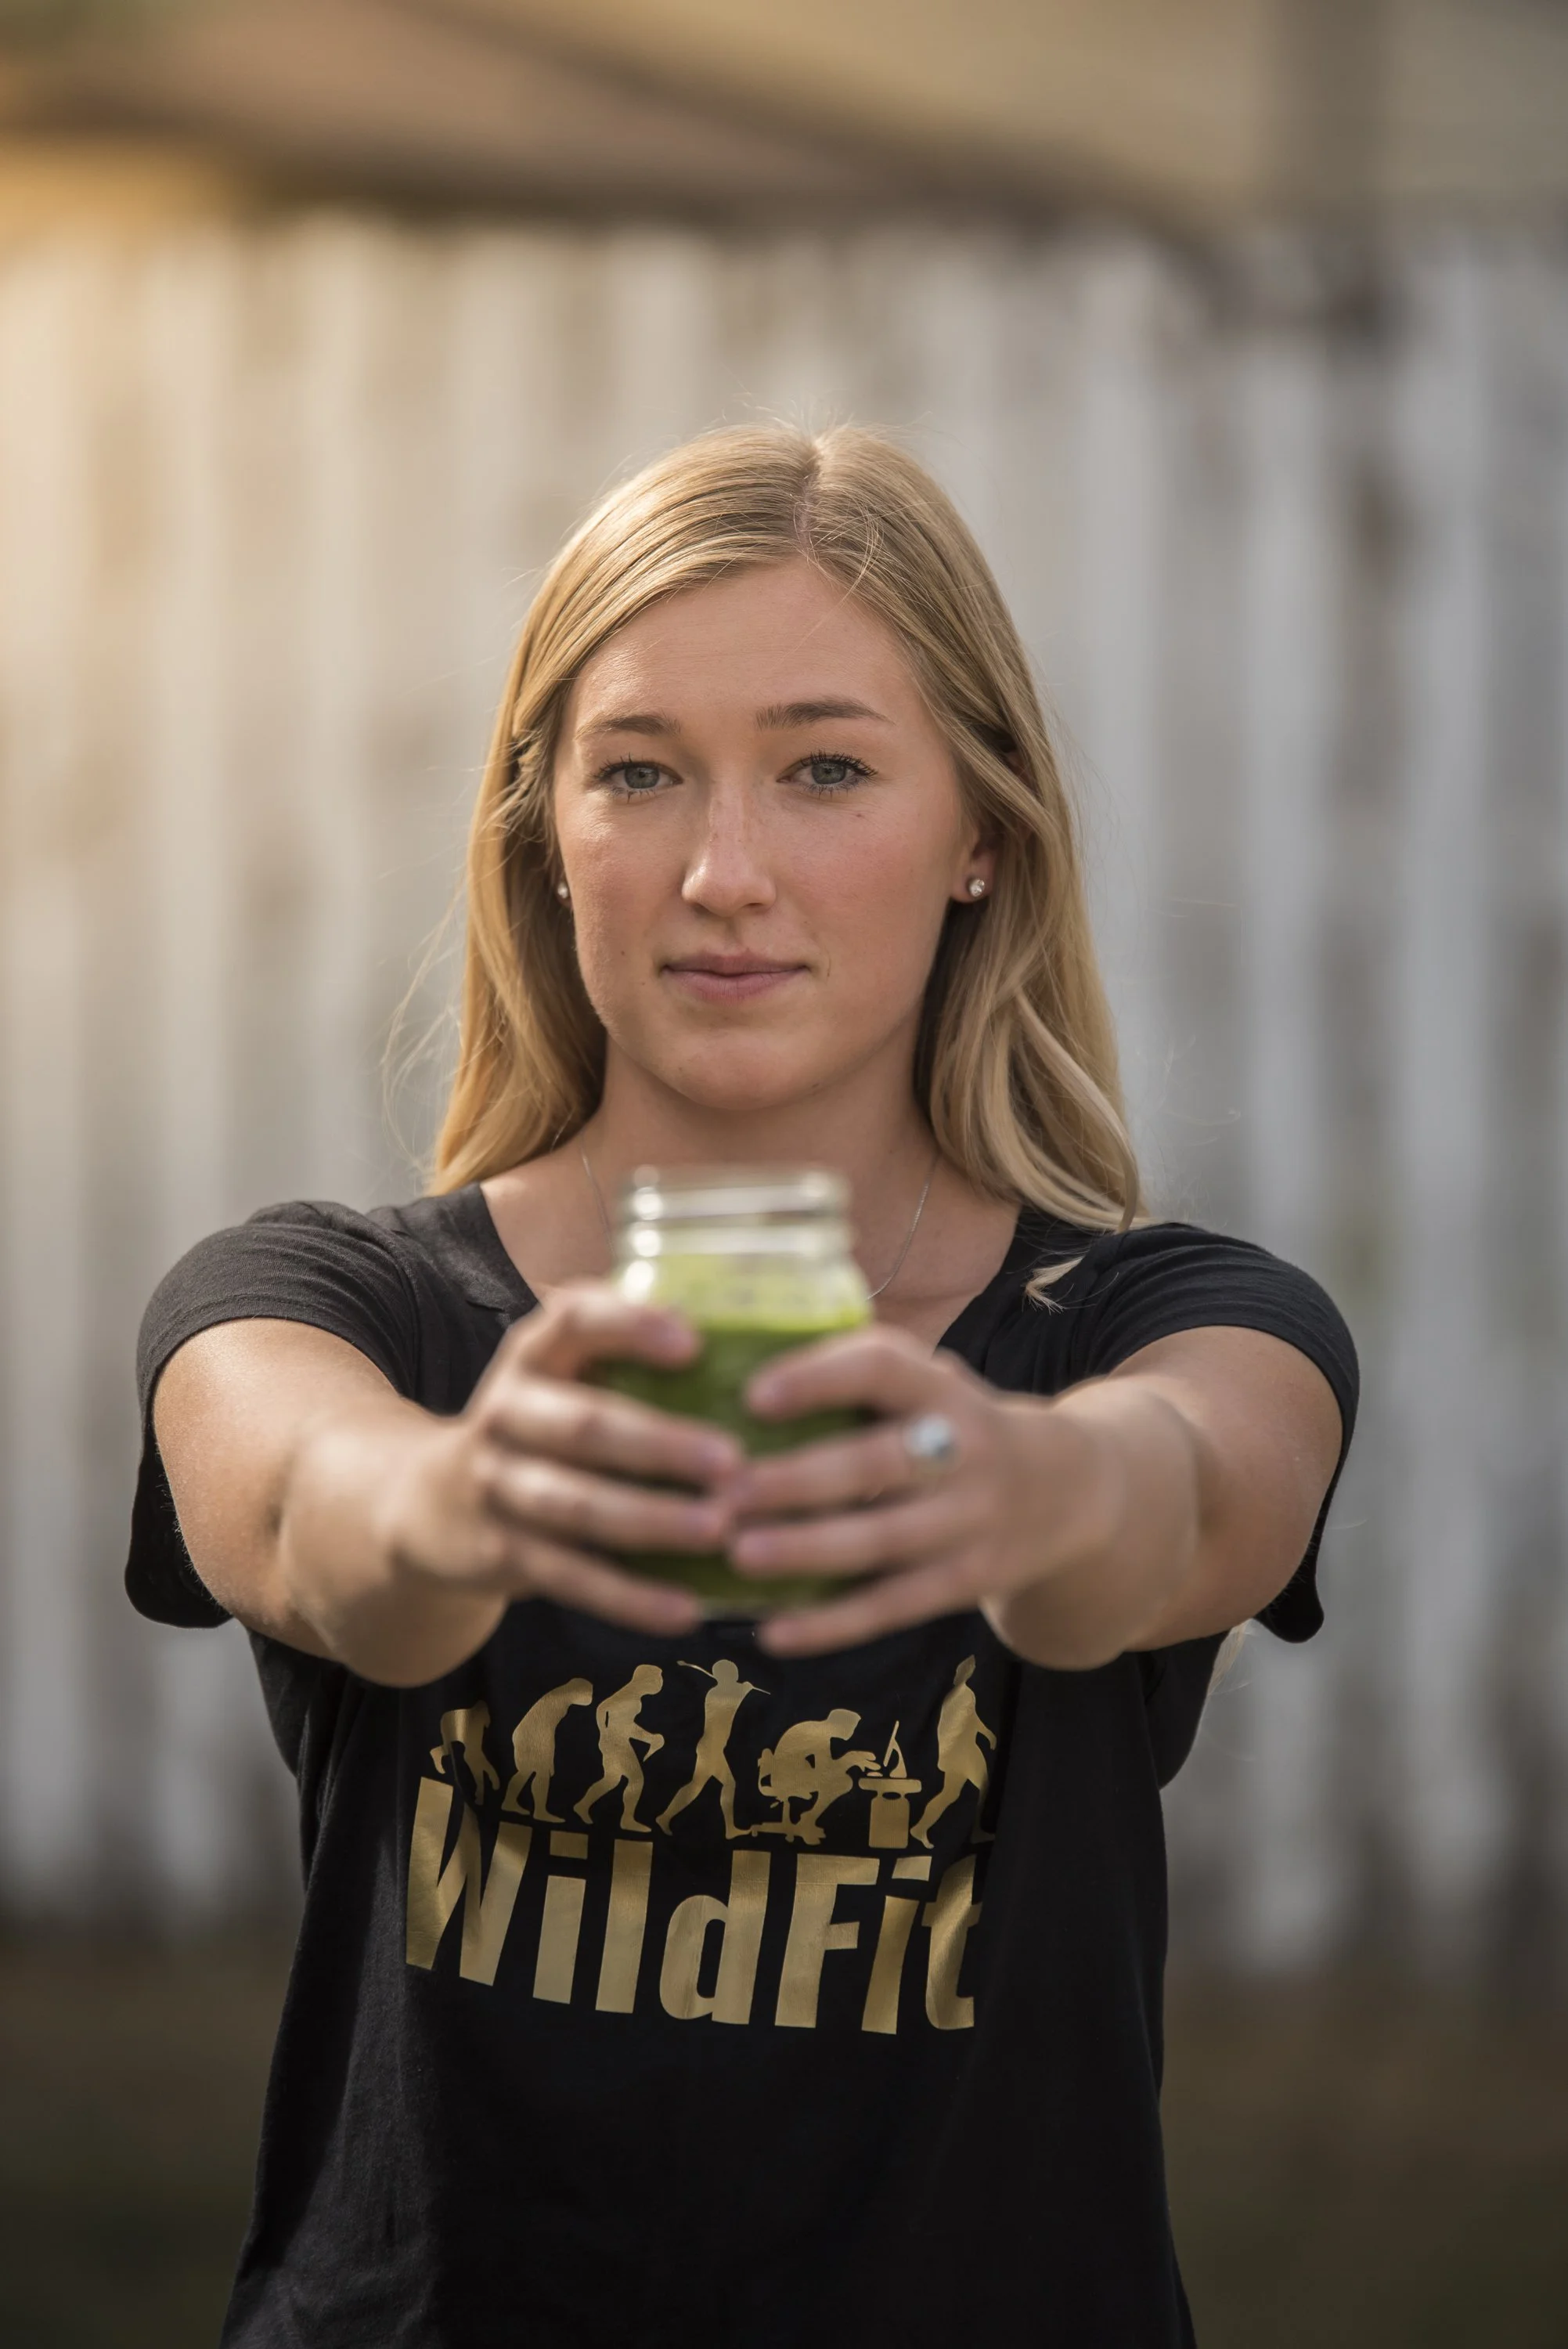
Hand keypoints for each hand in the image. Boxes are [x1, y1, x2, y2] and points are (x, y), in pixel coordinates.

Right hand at [389, 1283, 741, 1638]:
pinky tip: (685, 1611)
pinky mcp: (501, 1553)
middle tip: (732, 1460)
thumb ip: (625, 1352)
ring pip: (577, 1506)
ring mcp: (498, 1486)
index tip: (693, 1342)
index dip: (628, 1325)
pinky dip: (629, 1598)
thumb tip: (742, 1338)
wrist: (426, 1505)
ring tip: (719, 1530)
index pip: (572, 1320)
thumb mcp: (558, 1376)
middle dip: (658, 1443)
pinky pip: (570, 1577)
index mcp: (532, 1357)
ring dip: (651, 1519)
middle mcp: (506, 1414)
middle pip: (583, 1425)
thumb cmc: (538, 1429)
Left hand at [724, 1326, 1114, 1656]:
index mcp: (943, 1389)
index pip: (883, 1369)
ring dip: (807, 1550)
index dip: (819, 1378)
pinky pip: (891, 1607)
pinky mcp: (966, 1582)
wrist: (1071, 1491)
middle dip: (798, 1480)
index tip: (754, 1395)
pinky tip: (773, 1633)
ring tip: (739, 1554)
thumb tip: (740, 1362)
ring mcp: (970, 1522)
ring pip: (881, 1542)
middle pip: (877, 1465)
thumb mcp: (931, 1381)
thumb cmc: (957, 1425)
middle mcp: (963, 1452)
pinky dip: (831, 1625)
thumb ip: (860, 1370)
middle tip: (726, 1492)